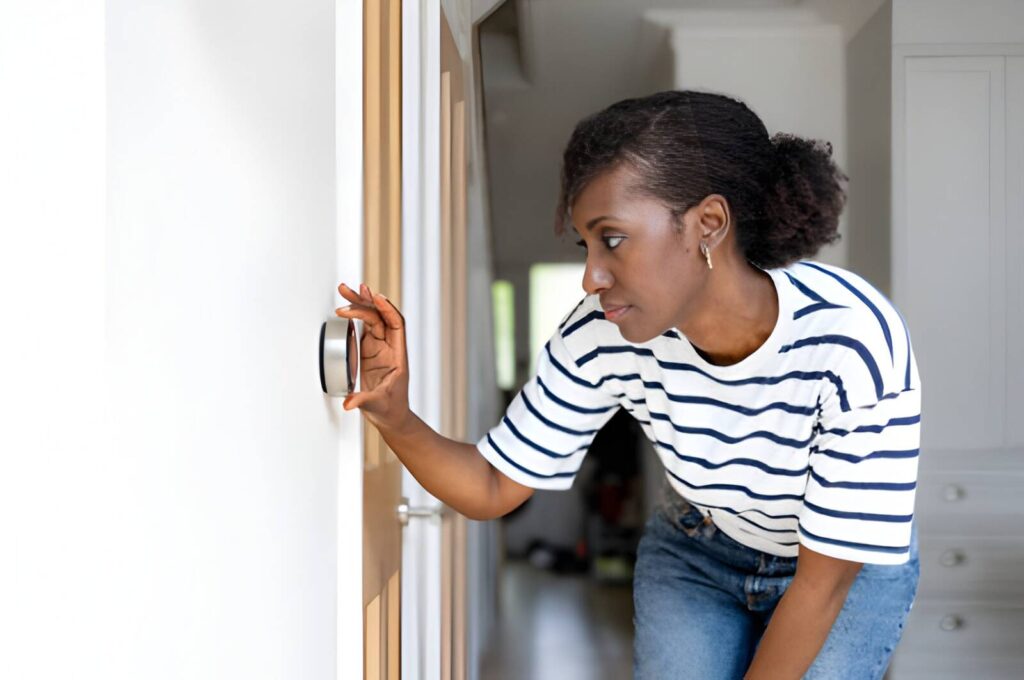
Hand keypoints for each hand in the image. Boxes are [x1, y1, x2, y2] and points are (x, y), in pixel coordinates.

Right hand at [334, 282, 410, 432]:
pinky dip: (355, 315)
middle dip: (366, 301)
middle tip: (350, 290)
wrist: (391, 416)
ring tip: (345, 290)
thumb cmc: (390, 409)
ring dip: (359, 304)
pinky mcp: (369, 351)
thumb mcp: (376, 405)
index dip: (386, 309)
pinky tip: (347, 307)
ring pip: (372, 318)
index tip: (375, 297)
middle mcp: (390, 347)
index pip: (396, 324)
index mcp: (397, 355)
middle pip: (381, 316)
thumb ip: (362, 401)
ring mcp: (379, 348)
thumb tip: (349, 402)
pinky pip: (364, 327)